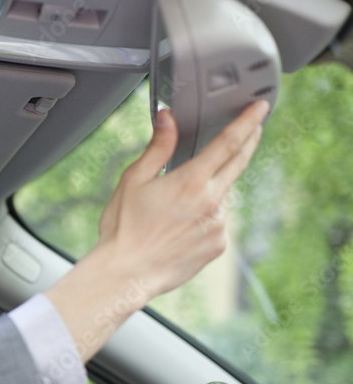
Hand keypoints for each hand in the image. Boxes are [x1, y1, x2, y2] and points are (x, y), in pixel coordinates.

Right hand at [94, 100, 268, 298]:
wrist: (125, 275)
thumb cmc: (123, 229)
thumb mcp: (133, 180)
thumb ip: (157, 147)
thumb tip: (167, 118)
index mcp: (190, 181)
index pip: (229, 142)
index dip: (248, 121)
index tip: (260, 108)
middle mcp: (211, 202)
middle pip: (239, 163)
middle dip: (249, 142)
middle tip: (254, 128)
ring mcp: (218, 226)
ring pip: (224, 195)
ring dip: (214, 188)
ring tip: (182, 201)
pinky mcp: (218, 246)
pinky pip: (218, 222)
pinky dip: (207, 216)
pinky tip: (181, 226)